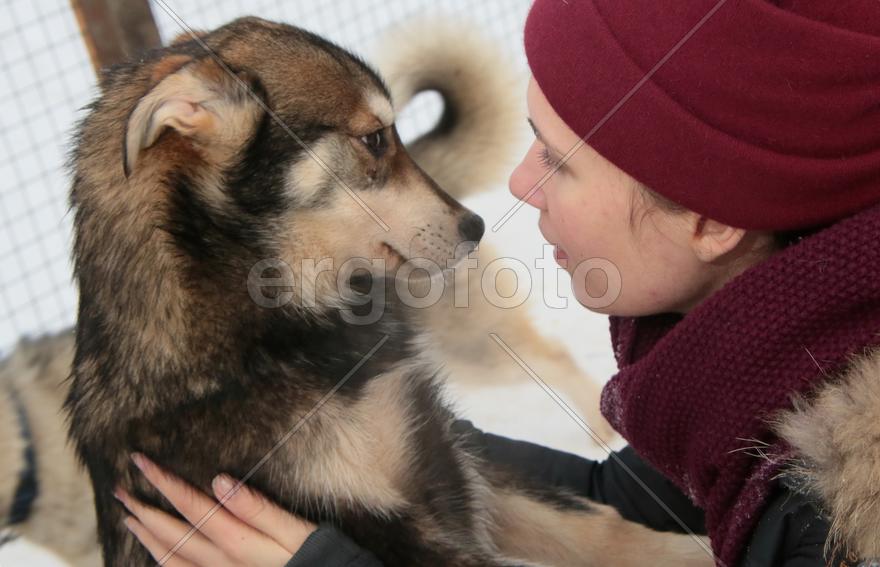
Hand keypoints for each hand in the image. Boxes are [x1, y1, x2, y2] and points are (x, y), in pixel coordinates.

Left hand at [115, 453, 316, 566]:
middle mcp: (220, 563)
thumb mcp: (296, 529)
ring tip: (129, 519)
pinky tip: (157, 555)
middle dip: (145, 508)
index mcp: (237, 541)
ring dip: (148, 537)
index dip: (163, 482)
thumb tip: (219, 479)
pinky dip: (164, 564)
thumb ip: (257, 507)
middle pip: (173, 533)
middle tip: (121, 489)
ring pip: (171, 559)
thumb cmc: (316, 558)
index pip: (191, 505)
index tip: (141, 461)